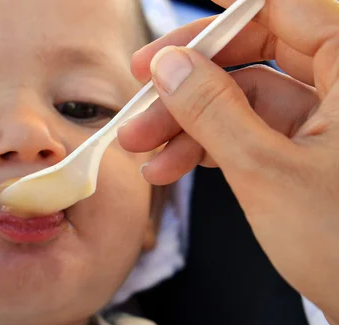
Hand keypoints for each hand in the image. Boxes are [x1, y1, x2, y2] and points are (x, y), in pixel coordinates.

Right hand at [118, 0, 338, 324]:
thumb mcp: (264, 172)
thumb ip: (212, 111)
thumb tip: (169, 67)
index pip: (284, 6)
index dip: (227, 5)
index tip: (183, 12)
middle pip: (258, 49)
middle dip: (191, 76)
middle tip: (140, 89)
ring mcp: (327, 122)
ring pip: (246, 96)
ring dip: (189, 121)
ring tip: (142, 150)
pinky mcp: (311, 152)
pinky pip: (253, 130)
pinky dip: (210, 145)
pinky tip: (172, 165)